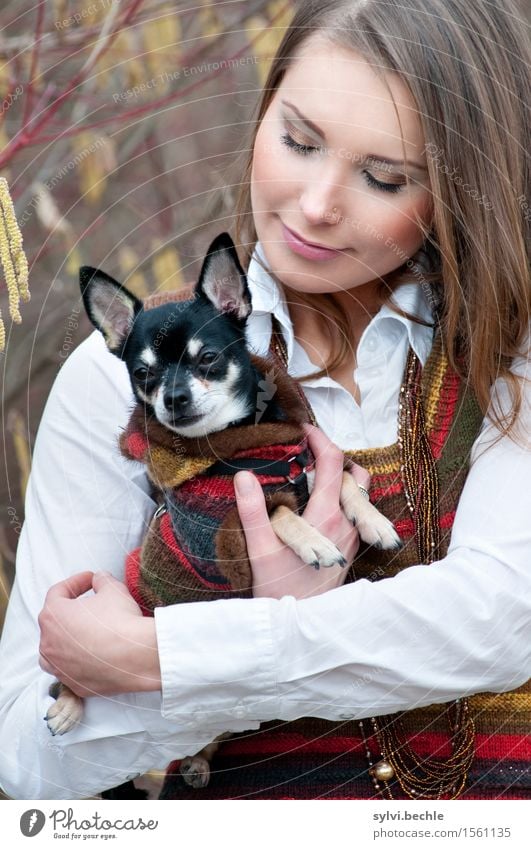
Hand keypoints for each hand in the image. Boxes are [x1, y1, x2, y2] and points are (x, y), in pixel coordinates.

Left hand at [38, 570, 160, 696]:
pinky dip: (80, 660)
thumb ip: (101, 580)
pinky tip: (97, 653)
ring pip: (56, 650)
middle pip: (54, 622)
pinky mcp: (75, 684)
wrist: (137, 657)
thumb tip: (100, 579)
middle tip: (91, 604)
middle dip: (72, 611)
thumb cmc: (121, 621)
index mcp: (53, 616)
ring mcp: (60, 667)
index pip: (58, 592)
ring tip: (87, 632)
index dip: (76, 582)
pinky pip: (72, 669)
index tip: (91, 579)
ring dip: (69, 639)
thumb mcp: (113, 589)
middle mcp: (49, 643)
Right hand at [234, 423, 369, 599]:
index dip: (320, 439)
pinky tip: (320, 502)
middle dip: (334, 457)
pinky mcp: (351, 547)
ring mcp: (352, 536)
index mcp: (326, 516)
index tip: (302, 430)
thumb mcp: (258, 548)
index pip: (333, 463)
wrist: (300, 623)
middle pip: (355, 475)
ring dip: (342, 478)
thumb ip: (252, 511)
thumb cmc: (277, 587)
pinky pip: (356, 512)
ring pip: (360, 494)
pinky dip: (343, 497)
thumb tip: (244, 477)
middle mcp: (346, 523)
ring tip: (315, 475)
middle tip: (308, 452)